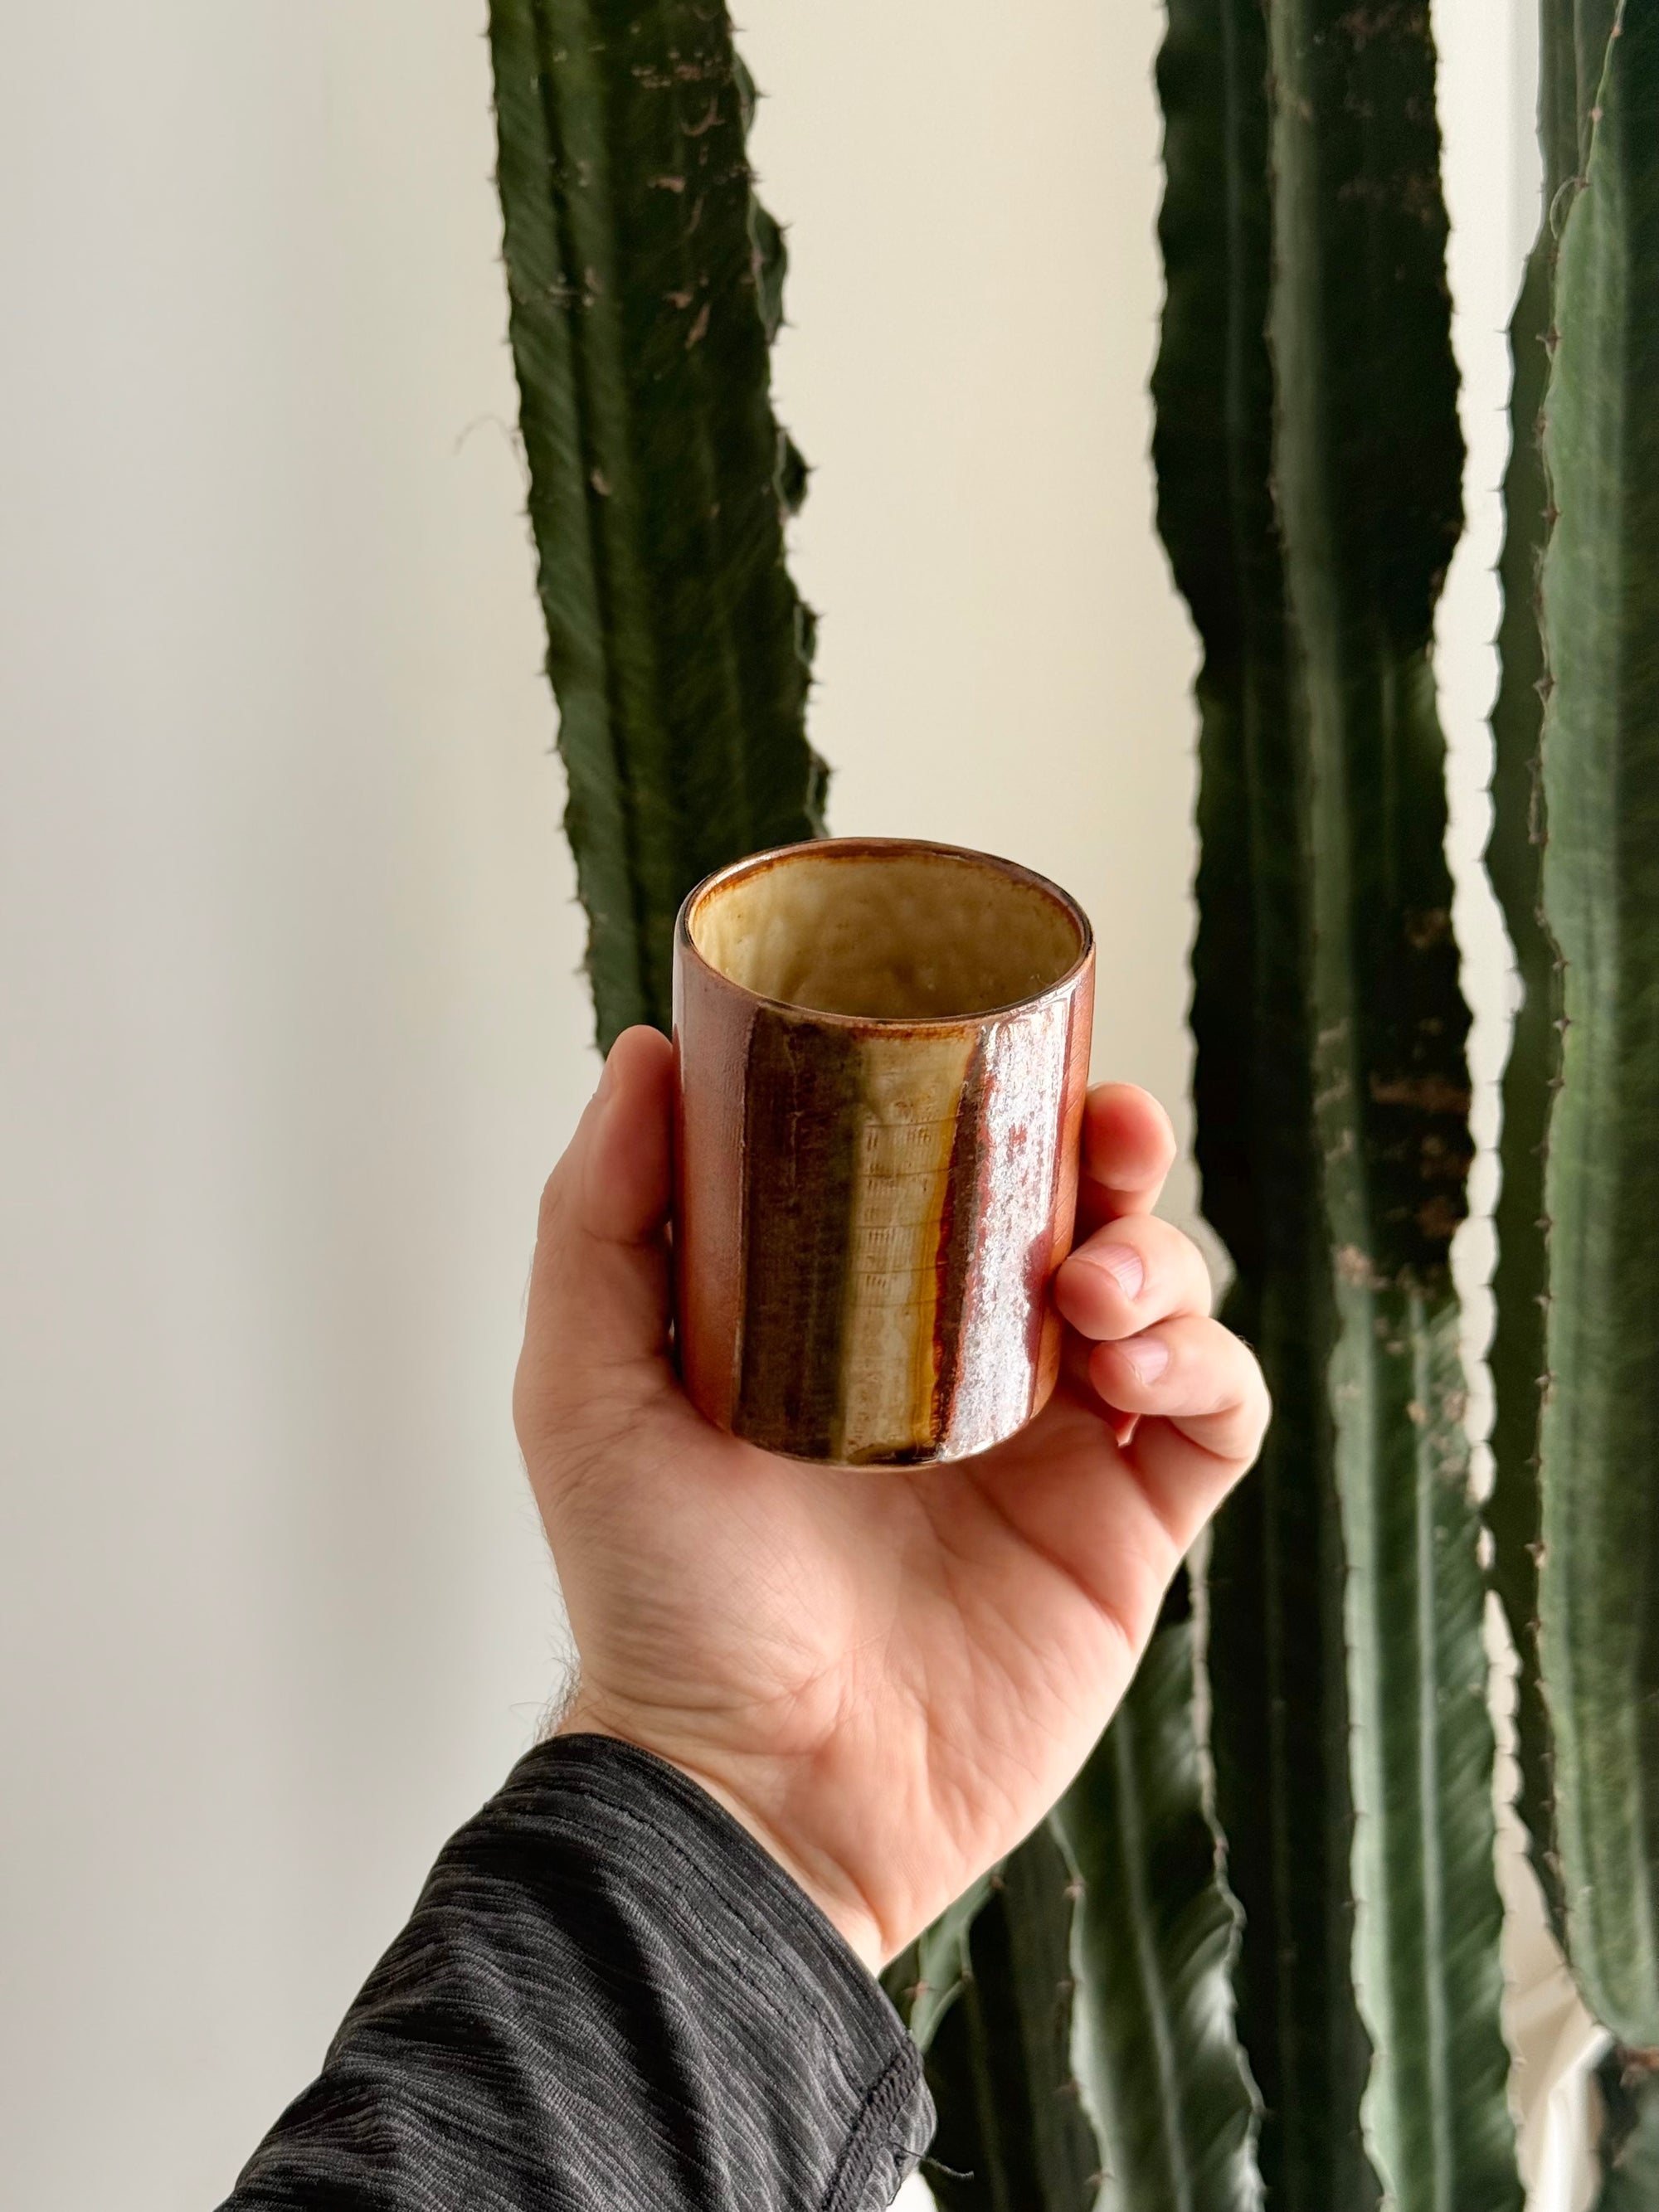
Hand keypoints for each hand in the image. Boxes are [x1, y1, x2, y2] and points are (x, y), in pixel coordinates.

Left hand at [514, 1026, 1267, 1971]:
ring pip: (1165, 1298)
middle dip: (1113, 1155)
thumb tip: (647, 1056)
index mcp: (862, 1322)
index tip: (1006, 1051)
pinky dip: (1207, 1365)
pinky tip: (1136, 1374)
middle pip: (1082, 1214)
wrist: (750, 1788)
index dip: (998, 1102)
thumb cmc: (656, 1597)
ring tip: (1095, 1296)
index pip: (957, 1175)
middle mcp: (970, 1373)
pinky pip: (1220, 1415)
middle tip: (1108, 1137)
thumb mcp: (588, 1390)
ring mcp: (1056, 1450)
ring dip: (1159, 1258)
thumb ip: (601, 1221)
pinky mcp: (1124, 1534)